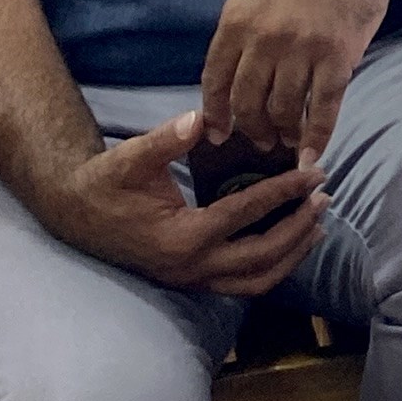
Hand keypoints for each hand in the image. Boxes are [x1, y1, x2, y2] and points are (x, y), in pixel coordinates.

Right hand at [50, 112, 325, 296]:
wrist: (76, 213)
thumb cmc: (106, 183)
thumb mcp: (132, 157)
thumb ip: (167, 139)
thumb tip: (201, 117)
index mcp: (181, 238)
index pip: (246, 215)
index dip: (284, 192)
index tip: (315, 172)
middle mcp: (191, 267)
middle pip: (263, 258)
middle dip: (300, 228)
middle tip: (325, 196)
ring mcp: (192, 279)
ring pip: (258, 281)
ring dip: (293, 255)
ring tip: (319, 224)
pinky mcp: (193, 280)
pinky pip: (244, 283)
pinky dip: (274, 267)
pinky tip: (292, 243)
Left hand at [197, 0, 401, 163]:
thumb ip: (242, 24)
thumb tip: (234, 61)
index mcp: (237, 21)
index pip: (215, 80)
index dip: (215, 113)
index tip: (217, 133)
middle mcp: (264, 41)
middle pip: (247, 102)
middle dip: (250, 129)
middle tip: (259, 140)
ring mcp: (302, 52)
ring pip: (283, 110)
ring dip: (282, 134)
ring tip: (287, 142)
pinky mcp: (338, 58)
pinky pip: (322, 108)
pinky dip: (317, 137)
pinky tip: (312, 155)